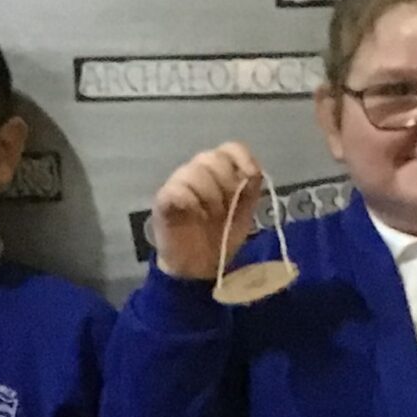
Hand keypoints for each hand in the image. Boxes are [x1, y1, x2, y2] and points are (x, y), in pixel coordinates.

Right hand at [149, 143, 264, 282]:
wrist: (198, 267)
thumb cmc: (221, 236)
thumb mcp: (244, 214)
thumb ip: (250, 191)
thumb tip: (252, 172)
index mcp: (221, 172)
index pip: (230, 149)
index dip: (242, 158)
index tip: (250, 177)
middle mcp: (199, 171)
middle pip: (213, 158)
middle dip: (226, 184)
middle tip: (226, 209)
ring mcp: (179, 183)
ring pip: (194, 172)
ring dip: (209, 196)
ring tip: (209, 217)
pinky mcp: (163, 200)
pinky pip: (176, 189)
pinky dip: (190, 202)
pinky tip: (195, 216)